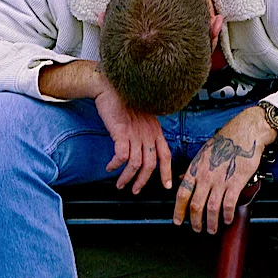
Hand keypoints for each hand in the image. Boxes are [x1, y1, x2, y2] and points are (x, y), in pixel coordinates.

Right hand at [95, 77, 171, 192]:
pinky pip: (121, 156)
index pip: (166, 155)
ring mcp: (136, 134)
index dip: (167, 171)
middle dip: (143, 182)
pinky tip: (110, 167)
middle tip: (135, 191)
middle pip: (150, 165)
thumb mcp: (143, 117)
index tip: (166, 185)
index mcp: (155, 130)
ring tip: (120, 184)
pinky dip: (115, 165)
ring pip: (136, 164)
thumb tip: (144, 147)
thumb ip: (146, 131)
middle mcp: (148, 133)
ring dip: (127, 178)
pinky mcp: (122, 133)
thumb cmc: (124, 100)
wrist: (110, 86)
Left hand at [173, 105, 275, 233]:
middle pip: (195, 205)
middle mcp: (205, 176)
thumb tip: (182, 179)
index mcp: (195, 169)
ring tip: (212, 229)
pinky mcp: (235, 182)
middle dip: (195, 221)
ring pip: (211, 208)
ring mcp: (220, 180)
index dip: (178, 210)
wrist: (243, 133)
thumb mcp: (202, 154)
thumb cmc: (224, 142)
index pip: (182, 194)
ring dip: (211, 222)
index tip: (178, 221)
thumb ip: (193, 169)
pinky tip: (227, 220)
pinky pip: (228, 204)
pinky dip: (226, 215)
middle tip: (197, 229)